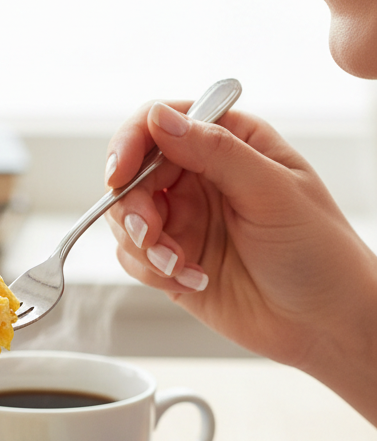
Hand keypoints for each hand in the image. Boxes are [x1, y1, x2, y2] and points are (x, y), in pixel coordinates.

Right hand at [104, 101, 376, 424]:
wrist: (321, 322)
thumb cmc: (317, 252)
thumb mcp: (271, 191)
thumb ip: (214, 151)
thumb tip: (160, 118)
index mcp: (230, 144)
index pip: (161, 124)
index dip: (132, 144)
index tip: (120, 174)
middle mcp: (201, 178)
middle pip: (133, 175)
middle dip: (133, 207)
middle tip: (150, 233)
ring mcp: (184, 221)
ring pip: (127, 220)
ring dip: (145, 246)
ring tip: (180, 265)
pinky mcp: (171, 262)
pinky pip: (134, 259)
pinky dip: (152, 272)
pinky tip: (192, 280)